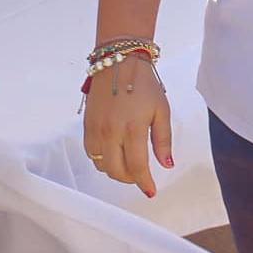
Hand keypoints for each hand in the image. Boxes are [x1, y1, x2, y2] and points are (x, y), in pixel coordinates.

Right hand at [83, 55, 171, 197]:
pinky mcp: (86, 125)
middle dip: (130, 179)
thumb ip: (163, 140)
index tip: (151, 191)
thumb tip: (166, 165)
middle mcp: (111, 131)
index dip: (144, 182)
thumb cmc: (144, 85)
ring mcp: (96, 129)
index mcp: (133, 128)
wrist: (119, 62)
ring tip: (127, 163)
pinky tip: (113, 153)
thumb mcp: (162, 110)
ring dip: (115, 170)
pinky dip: (101, 160)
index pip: (136, 166)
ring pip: (101, 165)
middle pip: (116, 171)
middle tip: (140, 175)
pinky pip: (90, 153)